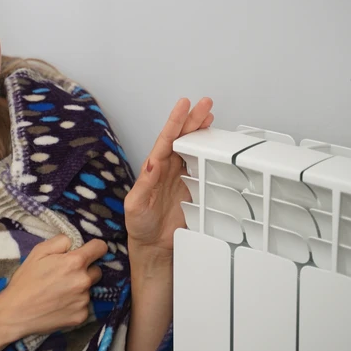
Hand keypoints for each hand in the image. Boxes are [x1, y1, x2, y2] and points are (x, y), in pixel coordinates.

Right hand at [0, 235, 107, 338]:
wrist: (16, 312)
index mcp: (75, 262)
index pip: (100, 248)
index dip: (95, 248)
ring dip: (79, 288)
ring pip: (89, 289)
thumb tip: (74, 242)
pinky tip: (60, 305)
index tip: (89, 251)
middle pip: (97, 270)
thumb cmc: (26, 280)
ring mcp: (84, 300)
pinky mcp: (82, 316)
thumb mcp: (38, 251)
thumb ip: (61, 241)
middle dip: (85, 270)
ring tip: (59, 292)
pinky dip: (75, 304)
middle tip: (66, 275)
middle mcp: (84, 281)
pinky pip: (84, 305)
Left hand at [124, 98, 213, 256]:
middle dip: (192, 119)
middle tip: (205, 104)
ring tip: (209, 115)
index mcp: (153, 168)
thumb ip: (144, 183)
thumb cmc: (140, 225)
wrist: (153, 246)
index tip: (183, 106)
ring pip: (192, 148)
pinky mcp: (192, 188)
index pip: (166, 140)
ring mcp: (181, 177)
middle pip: (182, 138)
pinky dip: (208, 152)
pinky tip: (214, 143)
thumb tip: (152, 162)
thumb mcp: (136, 205)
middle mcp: (167, 169)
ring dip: (200, 131)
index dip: (175, 122)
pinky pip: (201, 166)